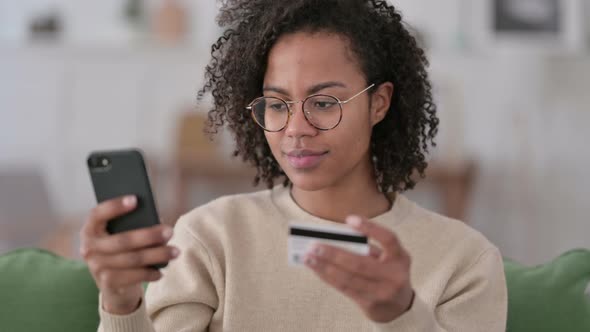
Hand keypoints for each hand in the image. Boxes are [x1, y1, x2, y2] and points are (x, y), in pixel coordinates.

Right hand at [79, 195, 179, 313]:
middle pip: (122, 240)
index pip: (98, 214)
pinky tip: (162, 270)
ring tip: (175, 251)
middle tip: (170, 232)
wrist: (113, 284)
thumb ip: (133, 225)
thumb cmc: (123, 249)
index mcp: (91, 229)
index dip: (114, 206)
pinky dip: (151, 273)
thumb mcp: (122, 234)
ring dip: (157, 255)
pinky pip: (134, 276)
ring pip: (132, 259)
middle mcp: (89, 247)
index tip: (135, 199)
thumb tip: (157, 222)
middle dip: (149, 236)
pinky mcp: (107, 283)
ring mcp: (96, 266)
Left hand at [304, 215, 413, 322]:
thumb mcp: (388, 259)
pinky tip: (316, 269)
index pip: (388, 239)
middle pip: (360, 263)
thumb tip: (335, 239)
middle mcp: (394, 276)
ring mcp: (382, 292)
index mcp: (400, 257)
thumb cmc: (388, 274)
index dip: (370, 228)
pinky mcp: (370, 304)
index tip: (349, 219)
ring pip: (348, 278)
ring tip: (308, 258)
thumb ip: (368, 249)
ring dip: (325, 267)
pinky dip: (327, 277)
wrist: (400, 308)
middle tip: (314, 246)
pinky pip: (344, 288)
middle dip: (334, 254)